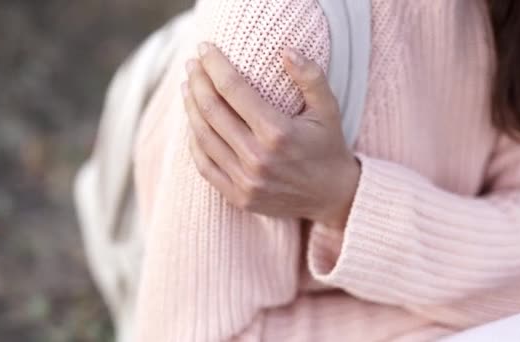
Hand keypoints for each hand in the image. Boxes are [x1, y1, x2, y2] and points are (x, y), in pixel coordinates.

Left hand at [182, 42, 360, 229]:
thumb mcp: (328, 109)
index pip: (233, 89)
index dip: (214, 65)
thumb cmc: (328, 147)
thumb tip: (286, 50)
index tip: (204, 49)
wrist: (332, 196)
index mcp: (278, 133)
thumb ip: (310, 77)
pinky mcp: (238, 197)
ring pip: (203, 137)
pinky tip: (193, 123)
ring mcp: (245, 181)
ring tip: (187, 88)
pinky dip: (194, 141)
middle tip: (192, 65)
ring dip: (191, 108)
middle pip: (212, 111)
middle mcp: (258, 158)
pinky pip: (205, 165)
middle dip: (197, 82)